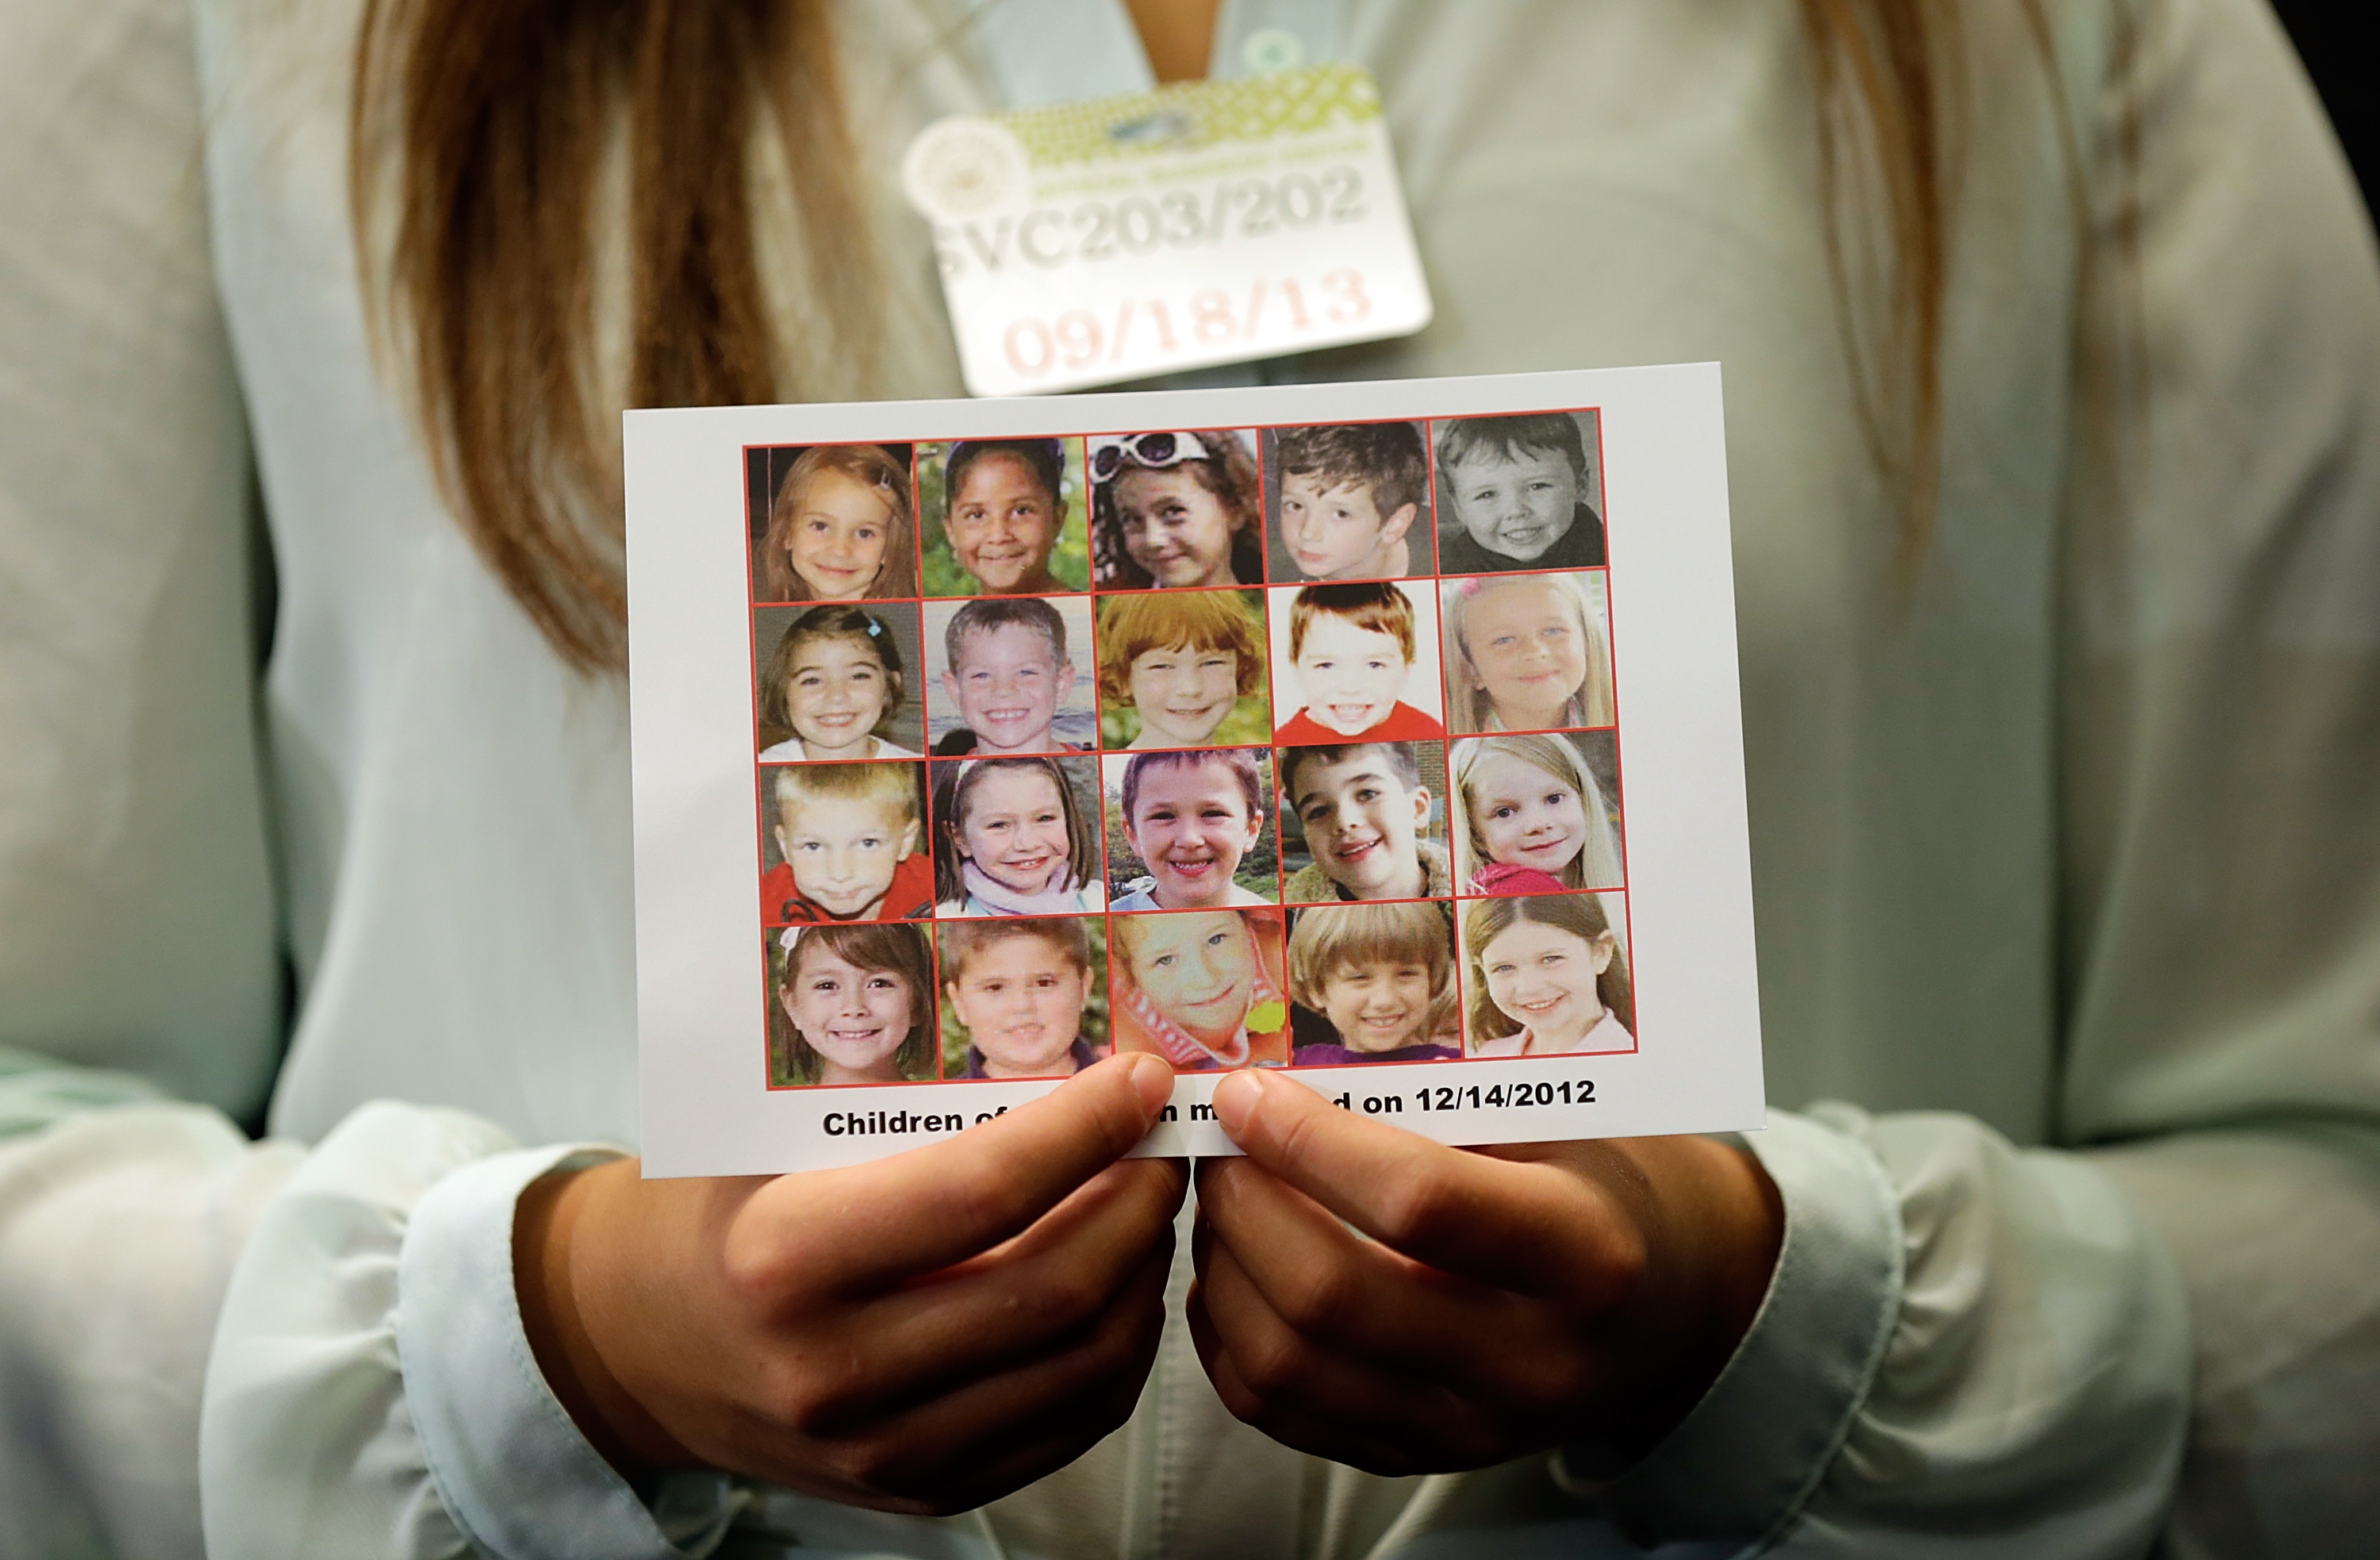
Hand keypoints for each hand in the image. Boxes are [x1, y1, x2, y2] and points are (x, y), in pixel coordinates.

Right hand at [514, 1053, 1185, 1514]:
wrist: (631, 1345)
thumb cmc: (709, 1211)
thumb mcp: (765, 1138)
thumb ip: (894, 1106)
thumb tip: (1060, 1050)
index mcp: (785, 1262)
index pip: (981, 1193)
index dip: (1084, 1129)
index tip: (1141, 1079)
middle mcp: (834, 1373)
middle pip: (1052, 1287)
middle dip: (1138, 1200)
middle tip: (1165, 1141)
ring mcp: (881, 1450)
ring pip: (1081, 1366)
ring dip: (1145, 1274)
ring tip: (1151, 1204)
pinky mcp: (919, 1491)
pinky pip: (1066, 1426)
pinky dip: (1120, 1352)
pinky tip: (1122, 1285)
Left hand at [1188, 1069, 1781, 1476]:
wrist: (1668, 1304)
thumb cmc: (1601, 1184)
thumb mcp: (1558, 1127)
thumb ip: (1438, 1110)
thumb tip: (1280, 1076)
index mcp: (1585, 1259)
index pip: (1419, 1203)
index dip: (1309, 1141)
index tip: (1249, 1094)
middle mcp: (1533, 1364)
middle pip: (1333, 1295)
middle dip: (1245, 1203)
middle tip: (1219, 1143)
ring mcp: (1472, 1430)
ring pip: (1288, 1364)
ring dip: (1223, 1266)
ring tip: (1222, 1198)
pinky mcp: (1417, 1458)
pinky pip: (1279, 1412)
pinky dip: (1228, 1335)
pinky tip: (1235, 1269)